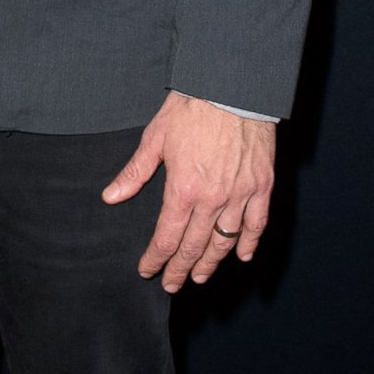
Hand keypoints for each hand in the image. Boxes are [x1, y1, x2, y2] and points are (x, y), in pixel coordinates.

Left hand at [104, 94, 275, 292]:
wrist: (232, 89)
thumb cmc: (191, 109)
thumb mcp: (155, 138)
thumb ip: (135, 173)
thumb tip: (111, 197)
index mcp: (183, 189)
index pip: (167, 237)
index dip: (156, 258)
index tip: (147, 271)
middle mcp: (212, 199)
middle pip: (194, 246)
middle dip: (180, 268)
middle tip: (172, 284)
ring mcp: (240, 195)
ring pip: (224, 241)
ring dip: (211, 263)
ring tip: (200, 277)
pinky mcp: (262, 186)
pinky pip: (256, 224)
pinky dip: (248, 243)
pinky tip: (241, 256)